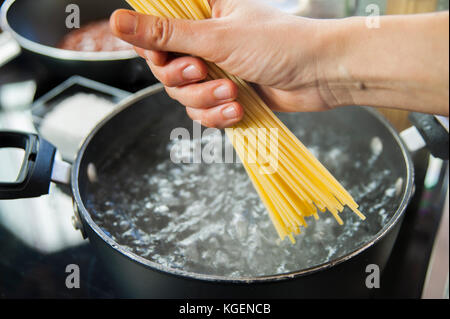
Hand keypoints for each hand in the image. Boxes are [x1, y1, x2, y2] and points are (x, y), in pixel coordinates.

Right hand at [110, 0, 327, 127]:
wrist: (320, 74)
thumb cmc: (278, 44)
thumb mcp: (216, 38)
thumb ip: (165, 33)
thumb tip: (119, 20)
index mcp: (201, 14)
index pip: (156, 29)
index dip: (154, 48)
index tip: (167, 57)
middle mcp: (205, 40)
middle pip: (165, 68)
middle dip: (184, 79)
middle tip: (202, 73)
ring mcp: (216, 69)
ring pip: (184, 95)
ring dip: (205, 99)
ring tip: (232, 92)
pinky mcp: (228, 94)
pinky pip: (205, 112)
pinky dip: (218, 115)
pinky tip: (237, 109)